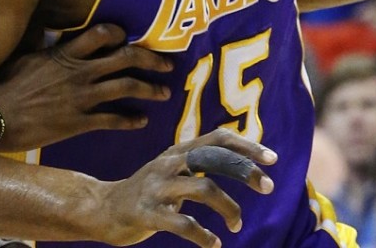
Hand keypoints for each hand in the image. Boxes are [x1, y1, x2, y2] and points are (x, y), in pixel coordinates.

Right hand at [0, 24, 172, 151]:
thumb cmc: (5, 83)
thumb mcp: (23, 53)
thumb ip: (40, 38)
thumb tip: (43, 20)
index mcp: (66, 52)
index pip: (103, 34)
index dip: (120, 34)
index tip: (130, 38)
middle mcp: (80, 72)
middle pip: (125, 59)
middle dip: (151, 60)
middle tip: (168, 64)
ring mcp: (82, 97)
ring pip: (126, 88)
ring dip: (149, 89)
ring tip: (164, 93)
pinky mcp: (80, 122)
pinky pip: (113, 120)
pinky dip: (130, 120)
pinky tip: (142, 121)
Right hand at [94, 129, 276, 247]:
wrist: (103, 209)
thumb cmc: (148, 191)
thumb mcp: (173, 169)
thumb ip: (200, 162)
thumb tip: (241, 160)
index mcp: (178, 152)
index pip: (218, 139)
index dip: (246, 146)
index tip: (272, 159)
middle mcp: (169, 163)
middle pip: (214, 158)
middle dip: (245, 171)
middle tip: (269, 186)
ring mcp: (157, 187)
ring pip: (203, 189)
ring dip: (229, 208)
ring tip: (237, 225)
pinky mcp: (147, 213)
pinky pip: (182, 224)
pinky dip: (204, 236)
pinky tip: (214, 245)